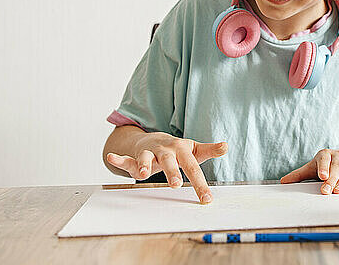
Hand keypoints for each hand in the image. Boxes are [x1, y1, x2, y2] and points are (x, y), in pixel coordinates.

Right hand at [106, 132, 227, 203]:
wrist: (155, 138)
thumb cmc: (178, 149)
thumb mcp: (194, 149)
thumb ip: (210, 150)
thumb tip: (226, 146)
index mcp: (182, 150)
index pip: (193, 168)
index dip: (200, 184)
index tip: (206, 199)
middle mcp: (166, 151)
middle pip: (170, 162)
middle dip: (172, 173)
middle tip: (176, 185)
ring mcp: (150, 153)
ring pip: (147, 159)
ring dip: (144, 165)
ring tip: (143, 173)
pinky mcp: (136, 157)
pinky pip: (126, 158)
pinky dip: (118, 158)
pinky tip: (111, 157)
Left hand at [280, 149, 338, 194]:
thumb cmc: (330, 165)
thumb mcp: (314, 167)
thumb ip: (300, 174)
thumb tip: (283, 181)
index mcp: (325, 155)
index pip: (324, 159)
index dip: (323, 167)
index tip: (322, 176)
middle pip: (336, 167)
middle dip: (332, 179)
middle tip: (326, 191)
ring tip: (337, 191)